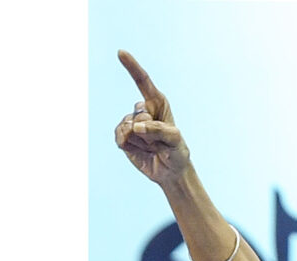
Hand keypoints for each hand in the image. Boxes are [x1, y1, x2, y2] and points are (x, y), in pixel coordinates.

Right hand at [114, 50, 189, 184]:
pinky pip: (119, 135)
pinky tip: (136, 149)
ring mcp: (131, 123)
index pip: (143, 81)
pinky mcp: (124, 137)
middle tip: (158, 140)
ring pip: (127, 125)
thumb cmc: (177, 152)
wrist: (170, 171)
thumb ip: (159, 130)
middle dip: (148, 128)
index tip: (120, 52)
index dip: (132, 67)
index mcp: (157, 103)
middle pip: (138, 111)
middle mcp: (143, 110)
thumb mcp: (175, 140)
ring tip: (150, 146)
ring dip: (139, 139)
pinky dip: (127, 143)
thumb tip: (137, 126)